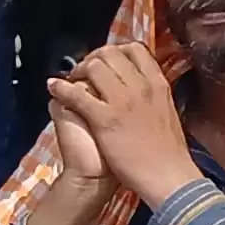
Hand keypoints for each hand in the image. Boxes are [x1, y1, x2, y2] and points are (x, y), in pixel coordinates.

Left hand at [50, 42, 193, 203]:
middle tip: (85, 70)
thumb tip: (142, 88)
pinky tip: (54, 88)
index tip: (107, 60)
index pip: (135, 49)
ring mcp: (122, 101)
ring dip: (78, 70)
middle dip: (93, 58)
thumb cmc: (170, 150)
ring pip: (94, 67)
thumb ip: (153, 95)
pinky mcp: (105, 118)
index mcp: (158, 83)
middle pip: (111, 53)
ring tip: (71, 80)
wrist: (167, 175)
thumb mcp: (167, 111)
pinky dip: (61, 88)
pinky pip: (77, 94)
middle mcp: (141, 86)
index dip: (116, 50)